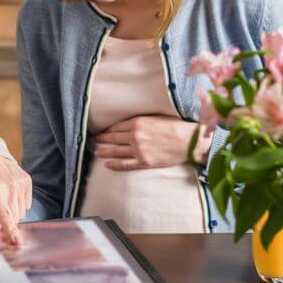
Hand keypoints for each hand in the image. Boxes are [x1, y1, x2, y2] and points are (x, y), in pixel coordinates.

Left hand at [0, 155, 32, 244]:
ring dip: (12, 212)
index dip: (10, 230)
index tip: (16, 241)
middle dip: (7, 221)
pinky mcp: (27, 180)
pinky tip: (9, 194)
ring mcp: (21, 182)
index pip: (5, 215)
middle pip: (15, 216)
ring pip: (21, 211)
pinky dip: (18, 203)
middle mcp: (11, 185)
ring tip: (1, 200)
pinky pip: (26, 203)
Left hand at [93, 115, 212, 170]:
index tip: (103, 131)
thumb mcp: (157, 117)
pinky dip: (114, 164)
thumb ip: (143, 120)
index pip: (117, 127)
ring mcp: (139, 150)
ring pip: (116, 151)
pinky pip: (125, 164)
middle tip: (95, 140)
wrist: (188, 141)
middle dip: (102, 139)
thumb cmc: (176, 127)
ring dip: (104, 151)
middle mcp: (135, 136)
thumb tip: (132, 123)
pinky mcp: (144, 162)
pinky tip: (107, 164)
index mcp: (138, 122)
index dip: (108, 130)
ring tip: (96, 152)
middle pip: (113, 138)